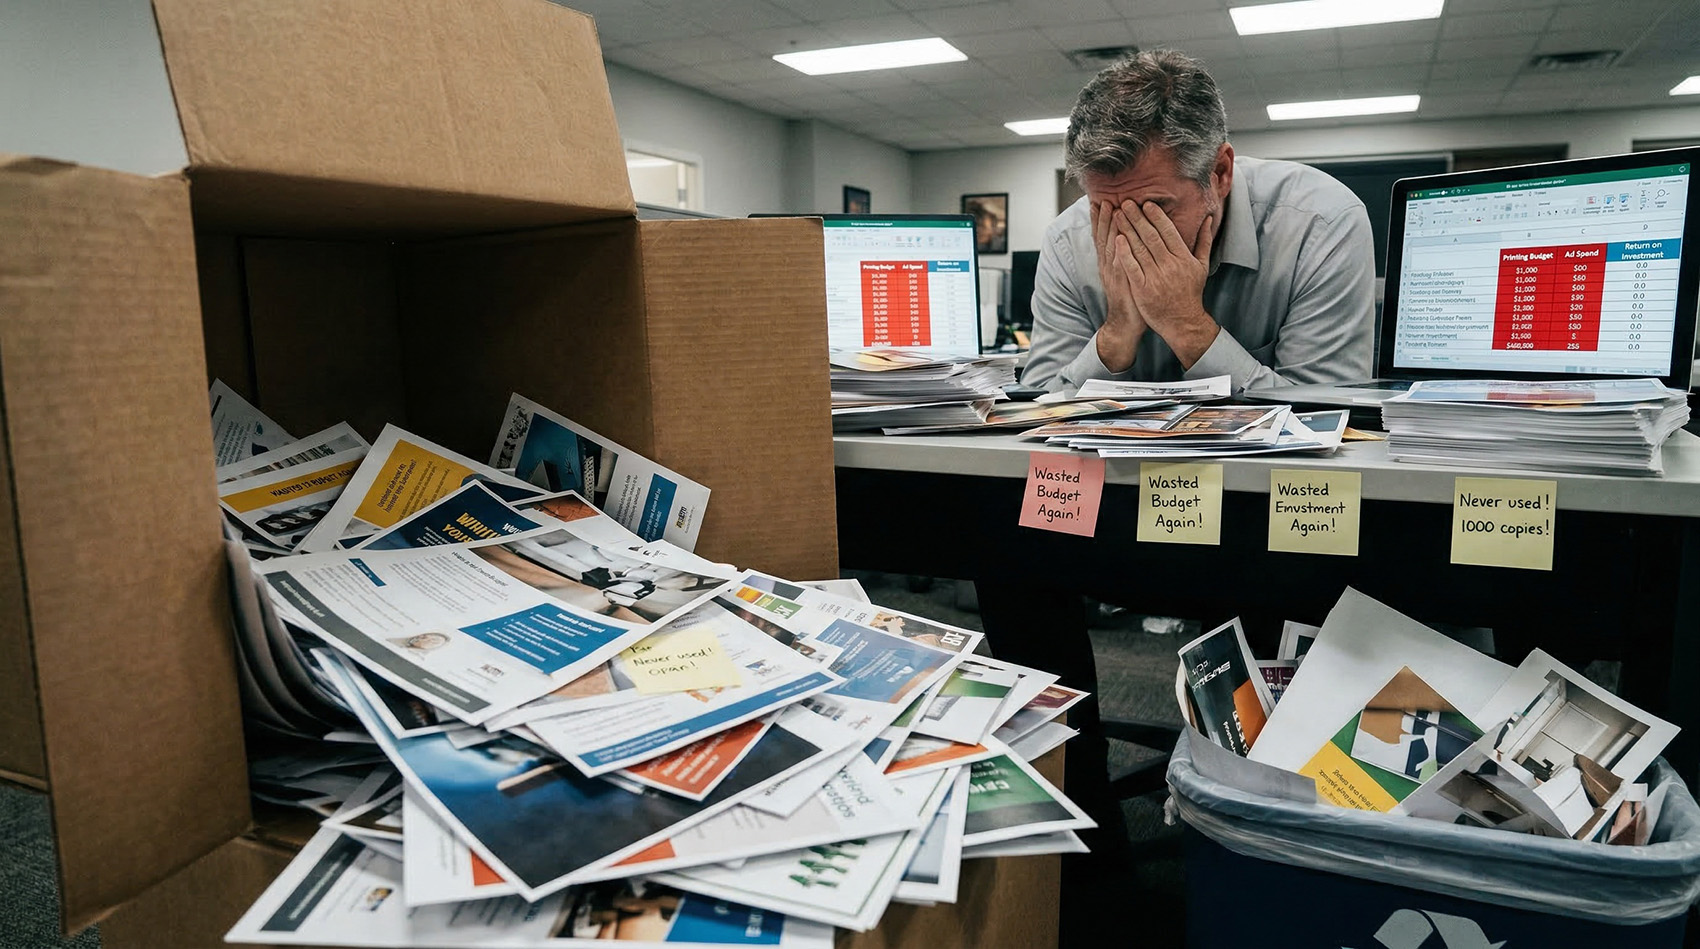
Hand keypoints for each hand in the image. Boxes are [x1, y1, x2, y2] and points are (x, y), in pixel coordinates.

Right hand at [1091, 200, 1145, 371]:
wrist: (1126, 323)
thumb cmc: (1132, 298)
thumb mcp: (1129, 274)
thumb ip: (1130, 257)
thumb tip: (1133, 240)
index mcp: (1111, 262)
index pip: (1105, 236)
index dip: (1102, 220)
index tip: (1102, 202)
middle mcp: (1108, 265)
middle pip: (1104, 237)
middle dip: (1103, 217)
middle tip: (1104, 199)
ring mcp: (1113, 273)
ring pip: (1108, 246)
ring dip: (1108, 227)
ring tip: (1108, 209)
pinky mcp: (1121, 283)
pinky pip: (1118, 263)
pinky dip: (1117, 250)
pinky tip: (1118, 238)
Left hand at [1113, 201, 1219, 367]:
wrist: (1183, 322)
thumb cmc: (1191, 292)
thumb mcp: (1201, 266)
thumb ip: (1204, 241)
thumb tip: (1209, 218)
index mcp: (1183, 258)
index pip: (1168, 232)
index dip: (1156, 216)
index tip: (1146, 203)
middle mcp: (1170, 266)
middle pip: (1152, 237)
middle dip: (1138, 218)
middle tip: (1127, 202)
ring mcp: (1156, 278)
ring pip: (1140, 249)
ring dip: (1128, 230)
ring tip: (1118, 215)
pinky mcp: (1143, 290)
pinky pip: (1132, 268)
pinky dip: (1125, 253)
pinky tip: (1117, 239)